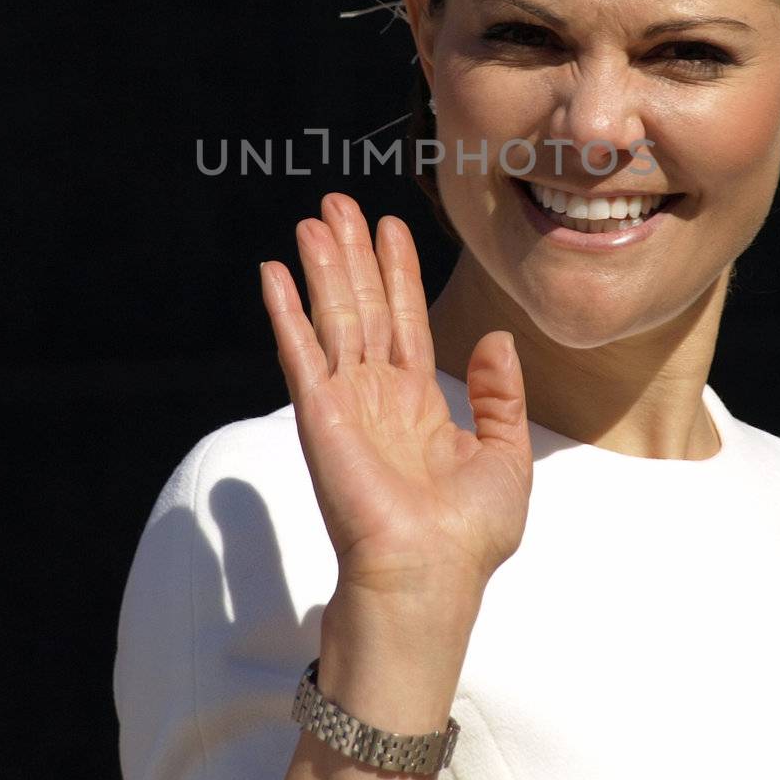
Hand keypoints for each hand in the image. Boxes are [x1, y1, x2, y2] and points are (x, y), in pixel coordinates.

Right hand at [260, 193, 533, 608]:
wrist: (431, 578)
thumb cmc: (469, 536)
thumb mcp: (506, 456)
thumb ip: (500, 395)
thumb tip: (496, 341)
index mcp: (417, 405)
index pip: (404, 321)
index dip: (397, 272)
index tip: (390, 226)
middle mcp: (376, 397)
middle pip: (363, 307)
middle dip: (352, 254)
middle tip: (338, 202)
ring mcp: (344, 403)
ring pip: (333, 317)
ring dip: (322, 266)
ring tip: (314, 218)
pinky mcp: (318, 415)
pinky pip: (299, 352)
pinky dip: (285, 311)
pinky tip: (274, 273)